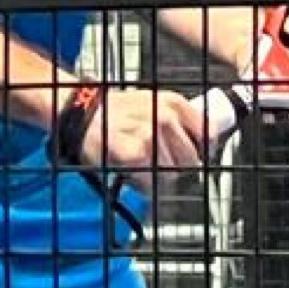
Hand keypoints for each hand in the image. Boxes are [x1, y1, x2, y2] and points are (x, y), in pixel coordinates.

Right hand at [83, 86, 209, 172]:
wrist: (80, 113)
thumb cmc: (114, 112)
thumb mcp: (152, 103)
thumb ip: (177, 120)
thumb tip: (203, 143)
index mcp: (173, 102)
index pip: (208, 133)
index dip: (202, 150)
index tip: (195, 156)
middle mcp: (166, 117)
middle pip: (190, 159)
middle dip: (175, 166)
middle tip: (156, 163)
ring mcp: (151, 136)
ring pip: (171, 174)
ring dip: (155, 177)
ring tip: (138, 164)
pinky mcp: (136, 155)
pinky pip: (151, 183)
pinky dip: (141, 185)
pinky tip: (130, 173)